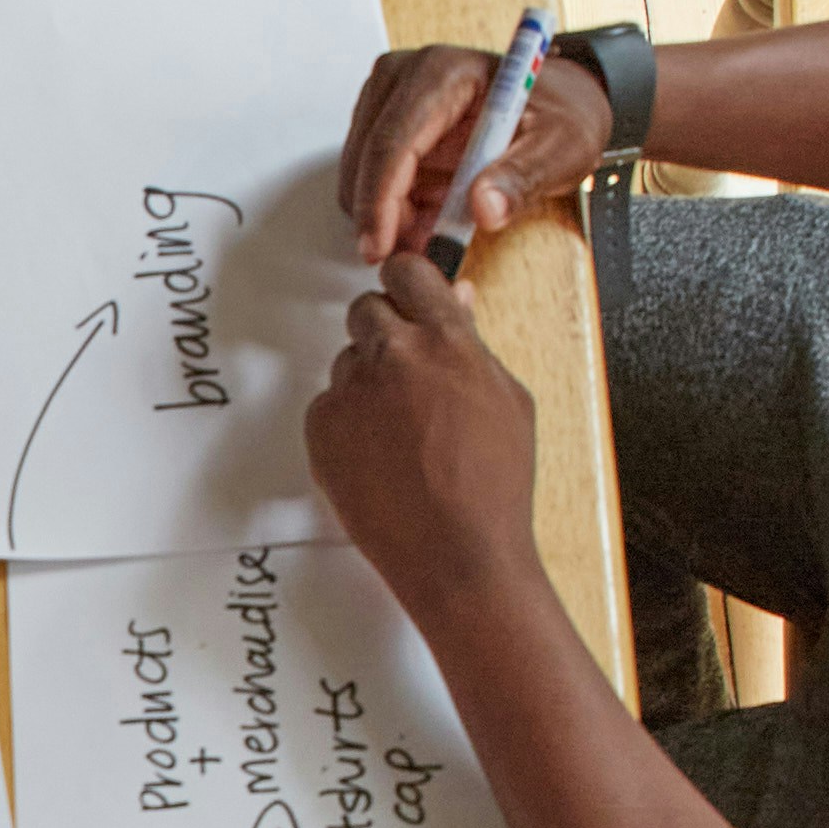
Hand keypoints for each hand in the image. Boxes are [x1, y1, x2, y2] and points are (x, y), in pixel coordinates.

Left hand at [304, 250, 544, 621]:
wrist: (459, 556)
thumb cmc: (493, 486)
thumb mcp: (508, 399)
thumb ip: (472, 342)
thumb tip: (457, 298)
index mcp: (446, 340)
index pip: (406, 271)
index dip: (406, 285)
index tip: (405, 297)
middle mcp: (392, 356)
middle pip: (365, 310)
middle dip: (384, 333)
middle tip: (407, 376)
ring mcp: (351, 393)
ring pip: (346, 362)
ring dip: (367, 382)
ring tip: (401, 433)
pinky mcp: (321, 430)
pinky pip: (327, 406)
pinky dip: (346, 424)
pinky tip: (379, 457)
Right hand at [340, 40, 619, 263]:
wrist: (561, 103)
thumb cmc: (562, 116)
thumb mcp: (563, 149)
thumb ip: (524, 177)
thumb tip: (483, 207)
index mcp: (445, 73)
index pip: (393, 141)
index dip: (379, 201)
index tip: (379, 248)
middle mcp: (406, 76)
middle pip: (367, 158)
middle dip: (383, 215)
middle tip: (422, 251)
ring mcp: (390, 96)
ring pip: (360, 172)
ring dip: (389, 213)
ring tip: (439, 228)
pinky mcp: (385, 120)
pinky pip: (369, 176)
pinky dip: (392, 206)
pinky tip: (430, 213)